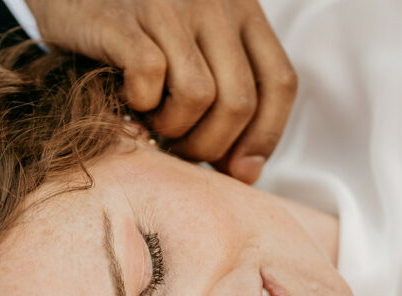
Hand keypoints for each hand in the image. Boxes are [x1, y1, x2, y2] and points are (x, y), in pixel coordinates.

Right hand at [24, 0, 296, 182]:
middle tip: (182, 148)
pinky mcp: (122, 19)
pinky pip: (150, 77)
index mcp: (242, 11)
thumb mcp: (197, 53)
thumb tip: (245, 172)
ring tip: (154, 122)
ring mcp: (168, 7)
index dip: (264, 136)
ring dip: (174, 128)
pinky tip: (128, 97)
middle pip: (240, 101)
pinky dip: (140, 102)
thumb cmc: (139, 35)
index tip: (238, 167)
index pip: (280, 83)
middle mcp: (213, 3)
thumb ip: (229, 99)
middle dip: (211, 145)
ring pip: (199, 95)